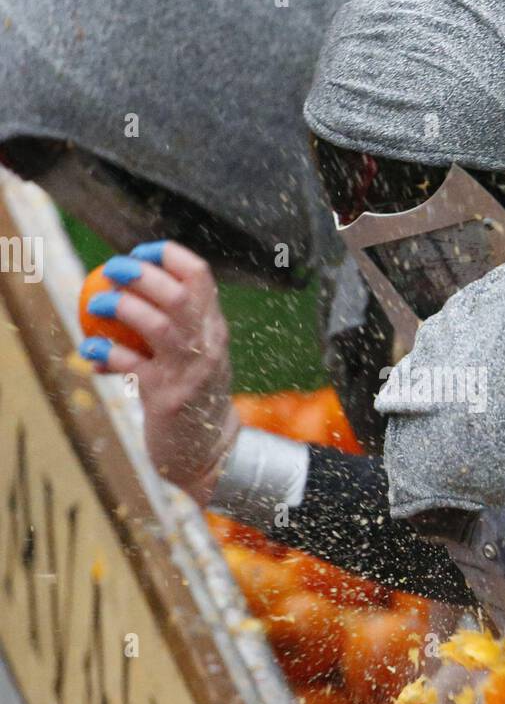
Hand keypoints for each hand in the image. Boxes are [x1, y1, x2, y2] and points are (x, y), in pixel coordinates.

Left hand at [79, 241, 239, 503]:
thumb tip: (127, 287)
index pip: (199, 275)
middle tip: (113, 269)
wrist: (208, 450)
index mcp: (214, 327)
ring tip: (95, 303)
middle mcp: (208, 345)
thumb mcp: (192, 355)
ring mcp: (191, 372)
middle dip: (142, 274)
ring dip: (122, 308)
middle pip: (179, 294)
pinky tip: (91, 350)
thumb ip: (173, 325)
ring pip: (159, 325)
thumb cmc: (192, 396)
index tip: (139, 253)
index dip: (167, 255)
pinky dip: (107, 353)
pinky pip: (132, 366)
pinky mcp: (169, 398)